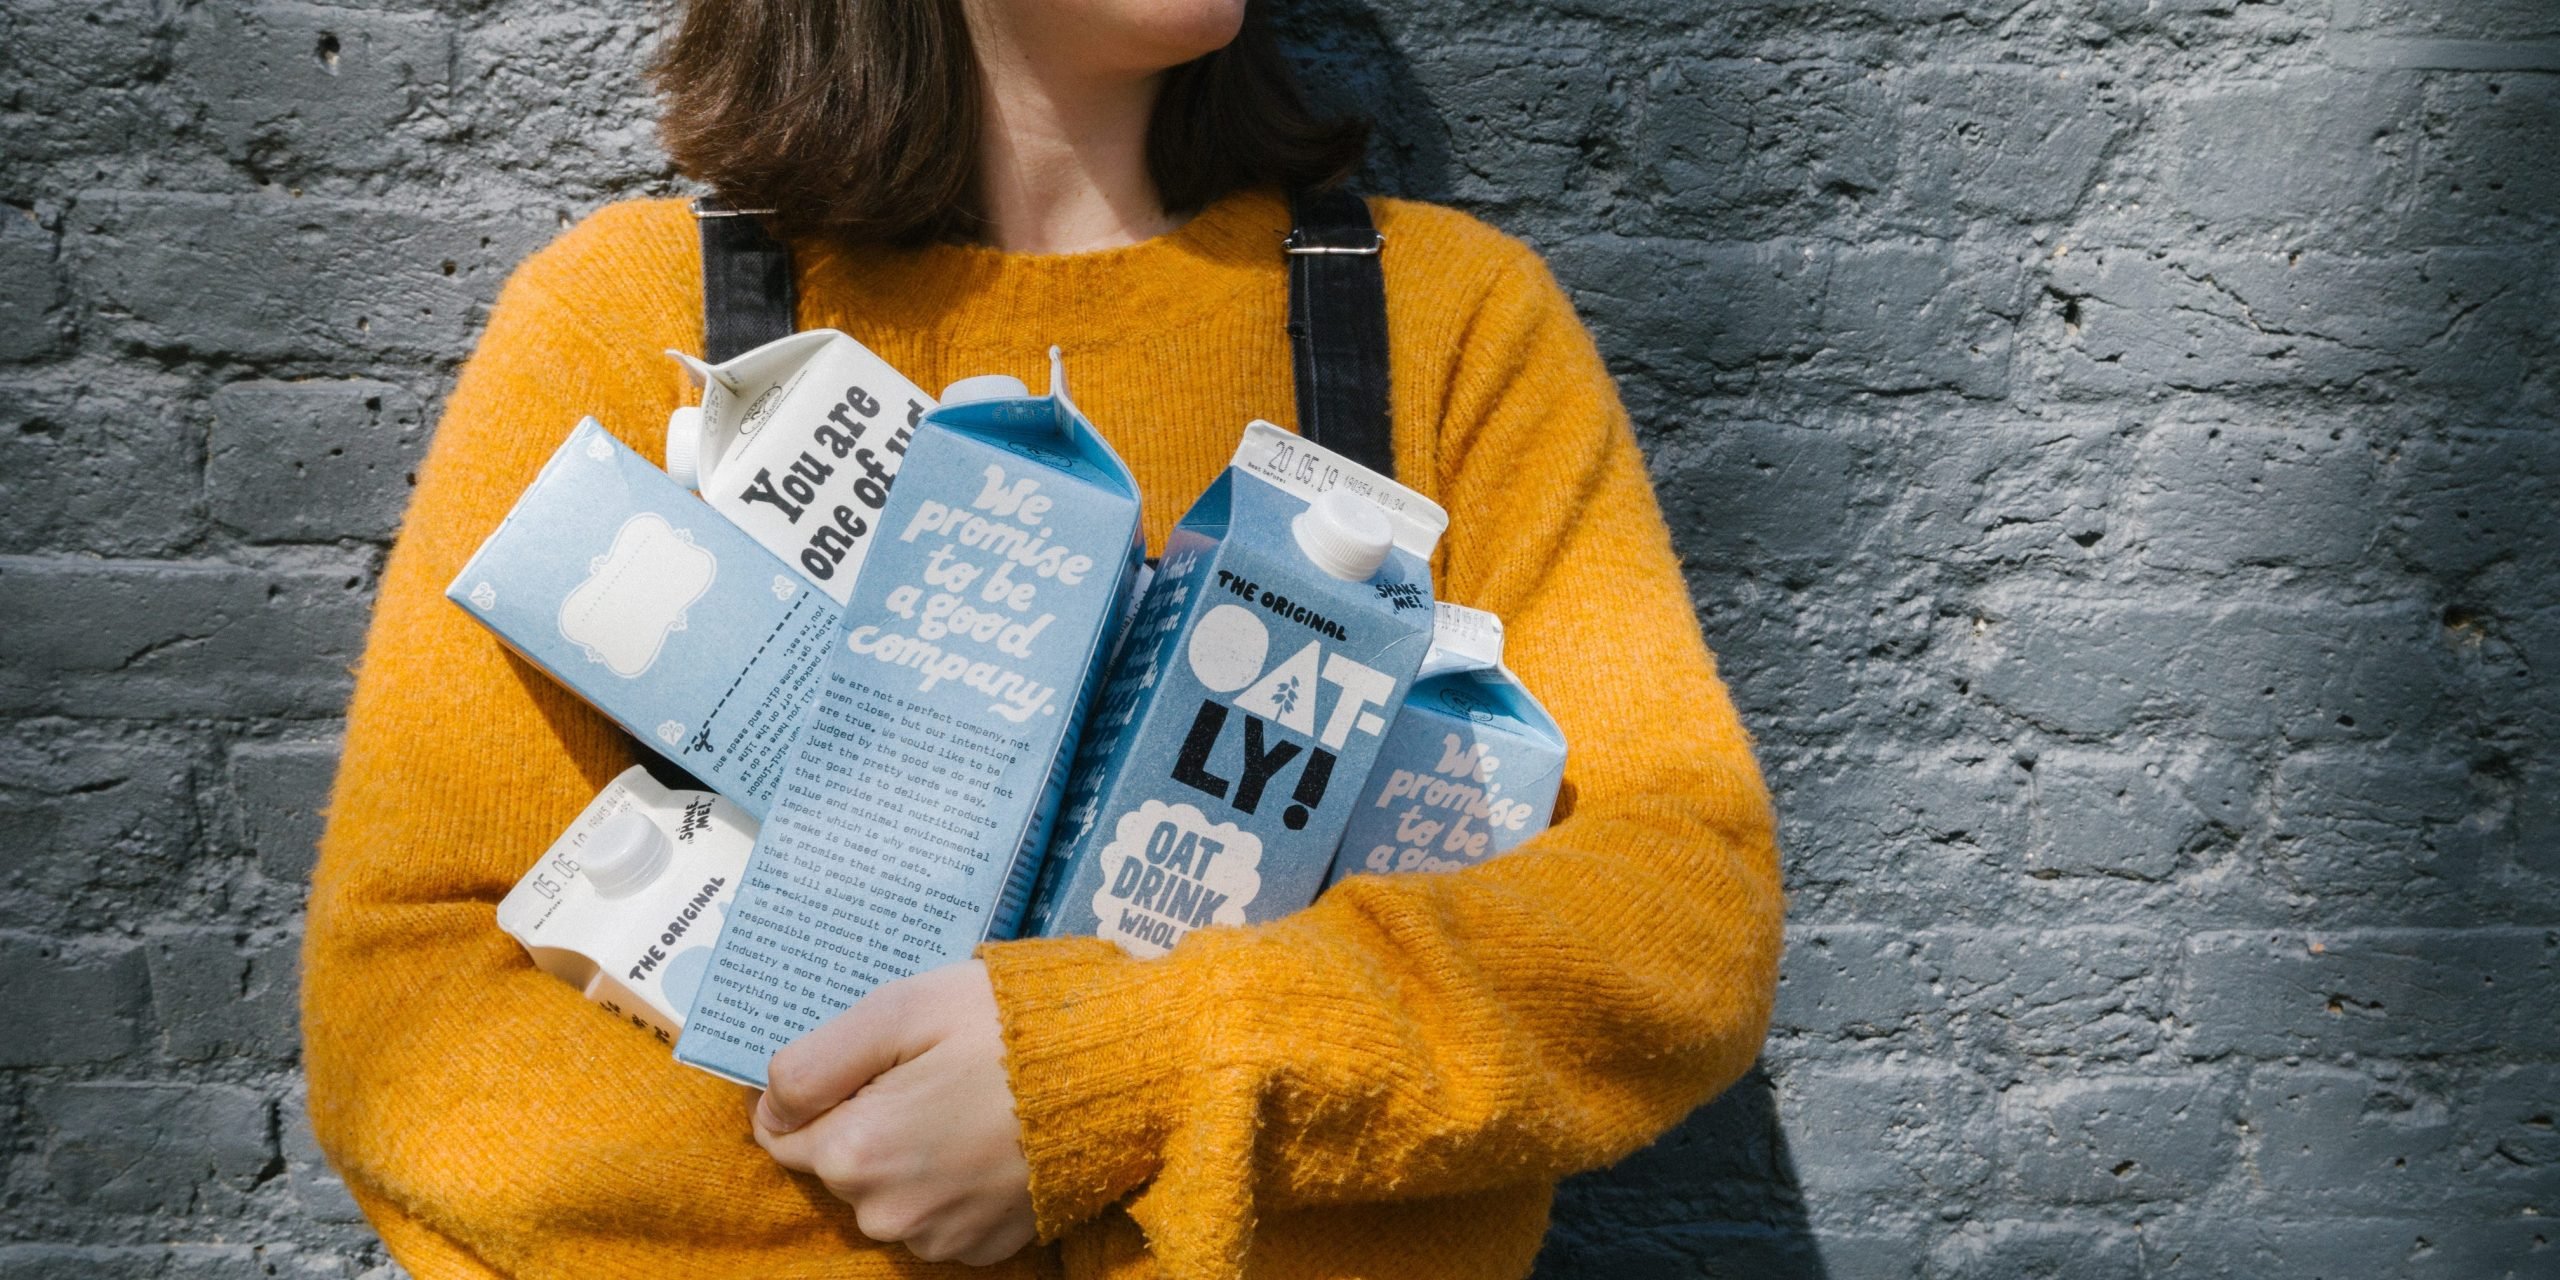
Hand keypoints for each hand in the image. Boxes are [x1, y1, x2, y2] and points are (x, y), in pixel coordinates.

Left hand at [753, 959, 1036, 1265]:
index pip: (780, 1132)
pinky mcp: (981, 1249)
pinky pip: (934, 1217)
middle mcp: (886, 1212)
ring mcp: (937, 1238)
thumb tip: (769, 1105)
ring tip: (966, 1104)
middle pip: (836, 1165)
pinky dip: (949, 1183)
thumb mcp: (901, 1009)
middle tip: (930, 1073)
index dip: (823, 1091)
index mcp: (856, 1151)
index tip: (875, 1063)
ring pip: (885, 1193)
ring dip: (907, 1156)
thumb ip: (814, 1058)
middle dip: (866, 1121)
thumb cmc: (1009, 1026)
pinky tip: (987, 1142)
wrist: (1120, 1071)